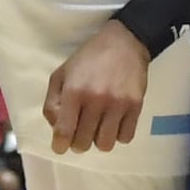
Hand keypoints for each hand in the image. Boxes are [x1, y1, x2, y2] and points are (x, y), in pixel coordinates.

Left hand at [42, 22, 152, 153]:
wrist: (124, 42)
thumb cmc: (88, 59)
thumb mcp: (61, 74)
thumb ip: (53, 103)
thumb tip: (57, 129)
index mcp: (74, 91)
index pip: (64, 131)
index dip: (60, 145)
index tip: (60, 146)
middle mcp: (96, 100)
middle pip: (83, 143)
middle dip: (78, 142)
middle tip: (81, 131)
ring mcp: (118, 104)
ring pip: (105, 144)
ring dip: (99, 140)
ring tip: (99, 127)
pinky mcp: (136, 106)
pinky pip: (125, 137)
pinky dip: (118, 135)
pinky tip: (114, 122)